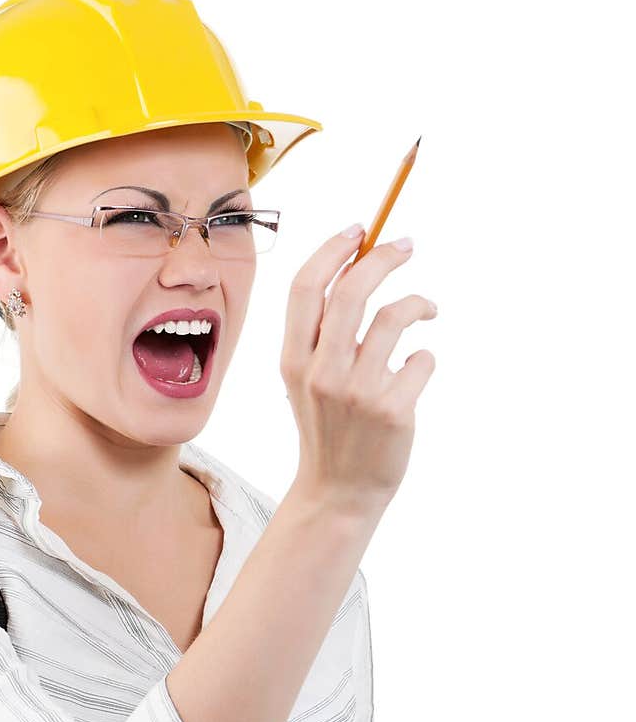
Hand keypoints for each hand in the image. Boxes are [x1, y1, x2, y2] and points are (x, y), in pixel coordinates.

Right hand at [281, 226, 437, 522]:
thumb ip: (323, 333)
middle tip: (406, 245)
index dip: (334, 250)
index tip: (360, 230)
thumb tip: (358, 266)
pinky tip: (414, 375)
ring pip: (396, 317)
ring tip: (428, 310)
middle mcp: (322, 373)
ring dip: (419, 304)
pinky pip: (421, 360)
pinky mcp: (393, 411)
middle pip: (352, 292)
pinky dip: (424, 359)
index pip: (306, 287)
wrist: (339, 492)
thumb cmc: (329, 426)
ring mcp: (358, 393)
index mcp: (294, 360)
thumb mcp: (307, 380)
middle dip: (383, 258)